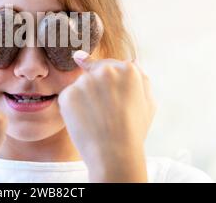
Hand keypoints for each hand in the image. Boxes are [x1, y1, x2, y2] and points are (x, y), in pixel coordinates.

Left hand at [58, 51, 155, 181]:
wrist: (114, 155)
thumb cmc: (133, 132)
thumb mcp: (148, 103)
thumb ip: (141, 79)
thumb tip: (132, 61)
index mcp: (128, 69)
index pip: (111, 66)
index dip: (109, 84)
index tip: (110, 99)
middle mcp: (105, 70)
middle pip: (94, 72)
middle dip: (96, 88)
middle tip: (104, 111)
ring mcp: (85, 81)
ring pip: (81, 86)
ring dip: (84, 98)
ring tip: (96, 119)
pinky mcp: (67, 94)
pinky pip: (68, 97)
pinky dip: (72, 108)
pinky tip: (84, 121)